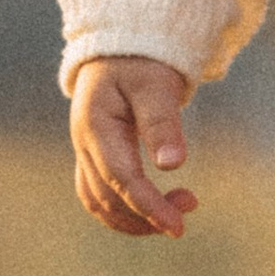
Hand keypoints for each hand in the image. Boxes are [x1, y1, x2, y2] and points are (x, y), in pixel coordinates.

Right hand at [69, 56, 198, 238]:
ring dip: (135, 219)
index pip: (121, 178)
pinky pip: (99, 196)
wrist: (119, 49)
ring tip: (176, 213)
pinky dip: (125, 211)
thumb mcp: (155, 86)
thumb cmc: (140, 63)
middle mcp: (83, 144)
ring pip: (99, 203)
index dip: (149, 205)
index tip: (178, 226)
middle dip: (148, 214)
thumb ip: (162, 123)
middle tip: (191, 205)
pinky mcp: (93, 157)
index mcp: (95, 126)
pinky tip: (155, 207)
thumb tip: (173, 164)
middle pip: (108, 198)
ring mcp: (84, 152)